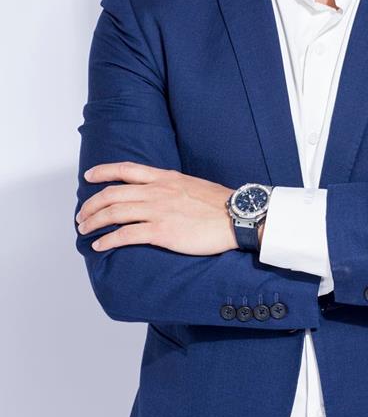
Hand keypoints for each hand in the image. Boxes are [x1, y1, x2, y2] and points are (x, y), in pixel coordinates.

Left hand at [76, 161, 237, 254]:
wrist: (237, 216)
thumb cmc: (219, 204)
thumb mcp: (191, 185)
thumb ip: (171, 187)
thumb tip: (160, 193)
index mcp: (165, 178)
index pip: (126, 169)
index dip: (103, 172)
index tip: (89, 176)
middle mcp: (157, 191)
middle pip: (113, 194)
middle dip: (91, 204)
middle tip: (82, 215)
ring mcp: (158, 211)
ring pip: (114, 213)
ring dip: (94, 222)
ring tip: (85, 230)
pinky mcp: (162, 231)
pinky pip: (126, 235)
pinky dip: (108, 240)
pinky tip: (101, 246)